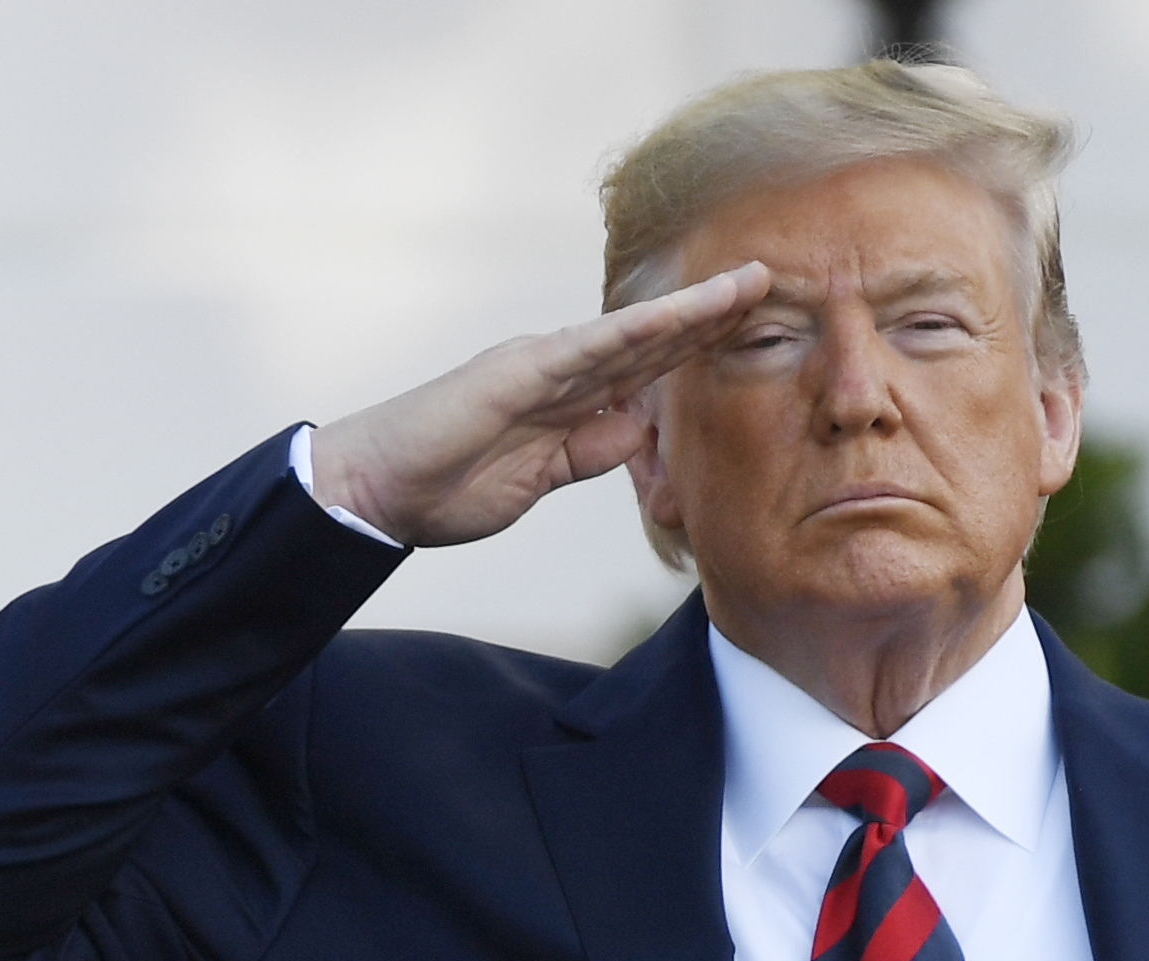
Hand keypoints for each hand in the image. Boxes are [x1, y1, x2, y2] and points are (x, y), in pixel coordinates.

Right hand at [308, 262, 771, 546]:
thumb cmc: (446, 486)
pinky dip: (633, 333)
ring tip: (748, 285)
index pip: (645, 367)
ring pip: (630, 334)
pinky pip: (586, 350)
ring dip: (691, 311)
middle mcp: (558, 369)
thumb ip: (591, 452)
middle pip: (650, 339)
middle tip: (772, 282)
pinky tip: (678, 317)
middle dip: (712, 314)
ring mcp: (539, 366)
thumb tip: (642, 433)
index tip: (753, 329)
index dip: (698, 346)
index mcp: (564, 396)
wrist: (376, 490)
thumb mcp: (541, 478)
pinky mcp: (516, 373)